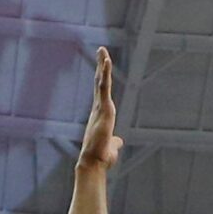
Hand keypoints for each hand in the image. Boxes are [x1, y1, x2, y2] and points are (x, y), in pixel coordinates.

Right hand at [79, 47, 123, 169]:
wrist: (94, 162)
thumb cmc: (101, 158)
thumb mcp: (112, 146)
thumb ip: (115, 142)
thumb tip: (118, 142)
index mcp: (100, 115)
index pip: (101, 93)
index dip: (102, 79)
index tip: (102, 66)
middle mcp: (98, 109)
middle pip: (99, 83)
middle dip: (100, 66)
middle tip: (101, 50)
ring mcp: (100, 108)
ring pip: (101, 82)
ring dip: (102, 66)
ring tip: (103, 51)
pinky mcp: (103, 108)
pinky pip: (104, 87)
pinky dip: (105, 73)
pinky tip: (106, 61)